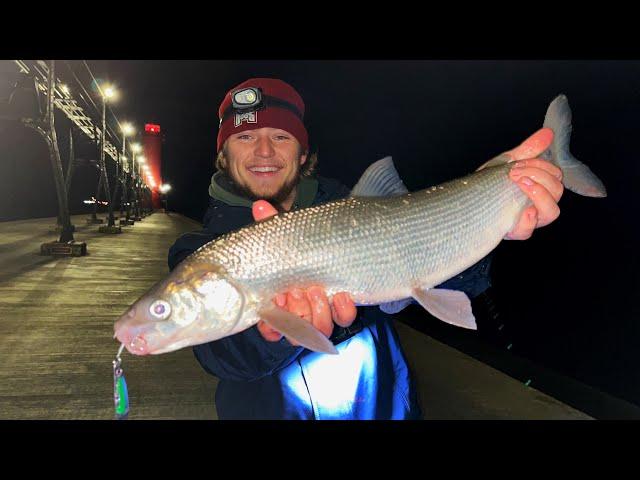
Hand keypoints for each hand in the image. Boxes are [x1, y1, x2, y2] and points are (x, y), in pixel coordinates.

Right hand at [251, 200, 357, 343]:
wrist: (335, 243)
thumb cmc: (301, 246)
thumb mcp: (285, 235)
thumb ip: (271, 225)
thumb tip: (260, 207)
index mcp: (279, 301)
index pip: (270, 327)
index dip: (270, 324)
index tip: (274, 304)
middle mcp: (300, 312)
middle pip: (294, 331)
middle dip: (296, 313)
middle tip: (296, 291)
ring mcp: (323, 312)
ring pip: (319, 329)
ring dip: (317, 313)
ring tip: (317, 290)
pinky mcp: (344, 309)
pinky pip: (344, 319)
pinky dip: (343, 310)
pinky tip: (342, 295)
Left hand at [497, 128, 563, 239]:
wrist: (467, 199)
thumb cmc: (490, 183)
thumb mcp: (508, 163)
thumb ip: (529, 150)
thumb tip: (548, 133)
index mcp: (540, 188)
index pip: (556, 177)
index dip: (543, 168)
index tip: (519, 163)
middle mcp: (538, 205)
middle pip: (557, 192)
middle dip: (539, 177)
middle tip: (514, 172)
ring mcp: (527, 220)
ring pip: (551, 212)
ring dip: (539, 195)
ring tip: (520, 183)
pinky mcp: (513, 232)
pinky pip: (528, 231)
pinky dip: (528, 221)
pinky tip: (524, 211)